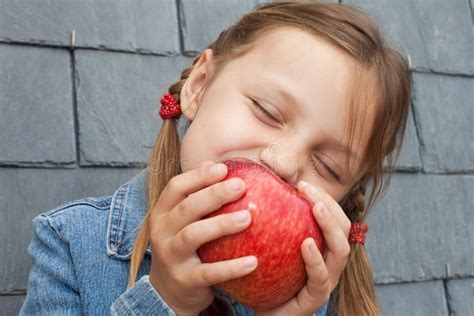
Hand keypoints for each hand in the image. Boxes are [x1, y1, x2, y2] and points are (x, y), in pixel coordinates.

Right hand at [148, 160, 257, 315]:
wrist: (169, 291)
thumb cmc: (184, 247)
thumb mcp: (183, 221)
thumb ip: (196, 195)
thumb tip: (214, 163)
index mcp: (162, 213)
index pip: (176, 187)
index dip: (199, 176)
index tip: (223, 169)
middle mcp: (162, 232)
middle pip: (187, 208)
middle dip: (213, 194)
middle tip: (240, 186)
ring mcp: (171, 256)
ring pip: (193, 235)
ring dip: (221, 225)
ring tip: (247, 218)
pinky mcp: (184, 280)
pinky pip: (209, 273)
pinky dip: (231, 268)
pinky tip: (253, 262)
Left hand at [255, 181, 350, 315]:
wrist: (263, 313)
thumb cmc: (265, 277)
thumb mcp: (269, 245)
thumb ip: (269, 222)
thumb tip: (253, 188)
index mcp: (322, 248)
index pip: (334, 217)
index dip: (324, 198)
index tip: (302, 183)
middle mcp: (329, 262)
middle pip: (343, 229)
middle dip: (329, 205)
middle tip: (308, 189)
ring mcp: (326, 281)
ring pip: (340, 251)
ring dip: (330, 226)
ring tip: (316, 207)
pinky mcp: (316, 299)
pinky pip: (321, 278)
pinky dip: (316, 260)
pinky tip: (306, 244)